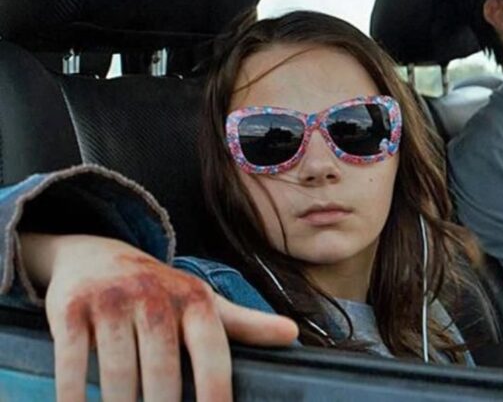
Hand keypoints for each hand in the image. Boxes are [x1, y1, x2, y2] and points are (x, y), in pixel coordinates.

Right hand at [33, 234, 297, 401]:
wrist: (96, 253)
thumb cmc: (159, 291)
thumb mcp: (203, 302)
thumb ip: (246, 324)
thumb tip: (294, 334)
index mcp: (195, 301)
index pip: (212, 354)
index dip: (216, 392)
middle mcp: (155, 297)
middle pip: (161, 371)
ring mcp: (112, 302)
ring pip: (116, 373)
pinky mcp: (70, 308)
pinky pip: (71, 360)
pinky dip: (72, 394)